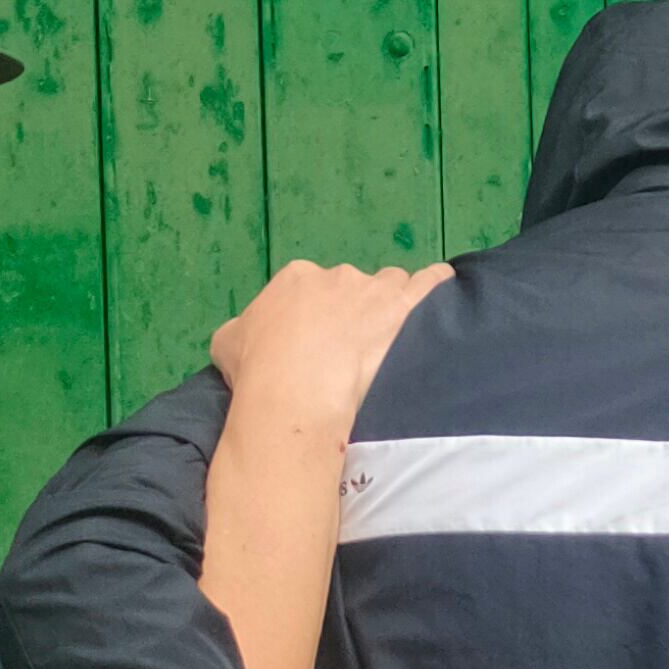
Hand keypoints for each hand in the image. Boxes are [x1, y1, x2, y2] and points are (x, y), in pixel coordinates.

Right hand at [209, 260, 448, 434]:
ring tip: (395, 340)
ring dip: (393, 307)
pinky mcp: (407, 306)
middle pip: (354, 288)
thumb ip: (242, 330)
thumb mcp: (227, 345)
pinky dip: (437, 287)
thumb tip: (247, 334)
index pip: (314, 288)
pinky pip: (432, 282)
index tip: (321, 343)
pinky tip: (441, 299)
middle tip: (354, 352)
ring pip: (392, 286)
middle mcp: (337, 276)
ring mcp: (374, 288)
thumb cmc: (258, 370)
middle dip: (356, 313)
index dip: (319, 316)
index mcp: (295, 278)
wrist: (295, 392)